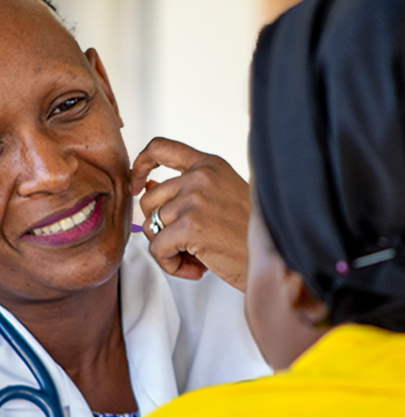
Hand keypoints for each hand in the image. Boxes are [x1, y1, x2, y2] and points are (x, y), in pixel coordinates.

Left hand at [131, 137, 249, 291]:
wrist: (279, 259)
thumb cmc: (249, 233)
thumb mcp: (219, 197)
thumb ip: (184, 189)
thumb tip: (145, 185)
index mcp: (209, 164)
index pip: (160, 147)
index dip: (140, 164)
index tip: (137, 185)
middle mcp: (200, 177)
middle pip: (148, 200)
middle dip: (160, 227)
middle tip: (188, 244)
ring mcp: (195, 199)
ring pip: (151, 227)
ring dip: (168, 249)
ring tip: (196, 257)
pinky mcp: (191, 226)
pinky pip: (157, 249)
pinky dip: (171, 264)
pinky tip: (196, 268)